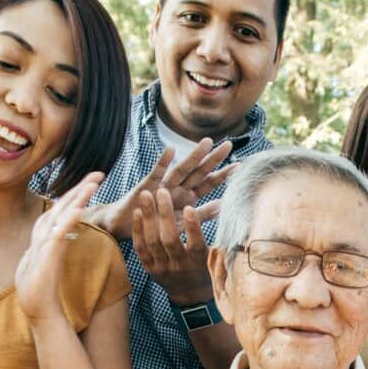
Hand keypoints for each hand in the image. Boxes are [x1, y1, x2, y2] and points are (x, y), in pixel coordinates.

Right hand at [16, 173, 102, 322]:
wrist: (38, 311)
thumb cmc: (41, 289)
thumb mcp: (48, 261)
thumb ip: (54, 246)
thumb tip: (62, 235)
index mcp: (45, 237)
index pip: (61, 209)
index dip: (76, 194)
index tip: (92, 182)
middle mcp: (43, 236)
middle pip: (62, 205)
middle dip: (80, 188)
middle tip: (99, 173)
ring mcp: (43, 245)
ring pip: (61, 214)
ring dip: (77, 197)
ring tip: (94, 183)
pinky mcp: (47, 256)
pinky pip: (59, 234)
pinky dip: (68, 220)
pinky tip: (80, 208)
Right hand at [90, 139, 234, 239]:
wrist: (127, 226)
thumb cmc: (155, 223)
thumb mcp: (182, 221)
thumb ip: (202, 214)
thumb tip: (225, 207)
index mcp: (187, 195)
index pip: (209, 183)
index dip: (224, 175)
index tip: (240, 165)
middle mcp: (178, 187)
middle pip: (199, 171)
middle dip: (213, 159)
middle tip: (229, 145)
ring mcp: (163, 185)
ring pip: (181, 169)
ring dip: (193, 156)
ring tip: (206, 143)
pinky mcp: (146, 186)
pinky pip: (155, 173)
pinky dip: (162, 162)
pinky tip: (170, 149)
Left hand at [132, 193, 217, 305]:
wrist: (190, 297)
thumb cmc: (207, 272)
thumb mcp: (218, 260)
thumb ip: (222, 241)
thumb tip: (232, 216)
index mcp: (198, 264)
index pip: (195, 245)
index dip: (192, 227)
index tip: (190, 208)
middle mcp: (179, 266)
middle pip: (169, 239)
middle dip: (165, 214)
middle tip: (162, 192)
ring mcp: (162, 267)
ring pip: (152, 241)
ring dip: (148, 217)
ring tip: (146, 195)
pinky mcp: (149, 268)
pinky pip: (141, 248)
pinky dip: (137, 230)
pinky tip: (136, 212)